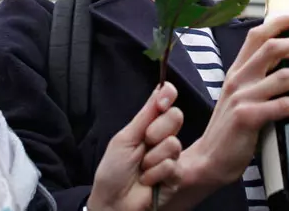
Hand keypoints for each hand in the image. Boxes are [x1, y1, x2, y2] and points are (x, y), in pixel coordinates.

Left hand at [88, 83, 184, 210]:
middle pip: (176, 117)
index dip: (168, 96)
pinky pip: (171, 165)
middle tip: (144, 143)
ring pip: (173, 144)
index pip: (166, 101)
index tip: (162, 102)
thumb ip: (145, 115)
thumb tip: (160, 87)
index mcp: (149, 125)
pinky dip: (155, 174)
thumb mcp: (125, 138)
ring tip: (142, 169)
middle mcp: (162, 138)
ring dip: (152, 158)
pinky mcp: (176, 177)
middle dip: (157, 130)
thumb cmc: (113, 171)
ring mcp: (171, 157)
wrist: (113, 202)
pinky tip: (147, 182)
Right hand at [180, 15, 288, 191]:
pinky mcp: (248, 117)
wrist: (208, 161)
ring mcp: (242, 97)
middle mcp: (238, 79)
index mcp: (235, 72)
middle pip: (274, 48)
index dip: (277, 23)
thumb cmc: (229, 133)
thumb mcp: (238, 99)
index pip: (256, 36)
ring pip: (286, 77)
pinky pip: (286, 106)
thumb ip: (257, 84)